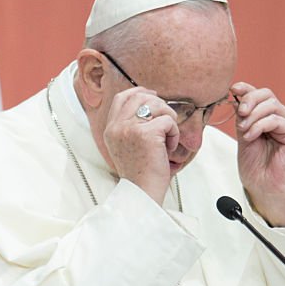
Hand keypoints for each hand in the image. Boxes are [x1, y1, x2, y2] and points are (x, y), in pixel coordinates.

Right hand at [102, 87, 179, 203]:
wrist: (142, 192)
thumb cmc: (140, 173)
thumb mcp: (127, 146)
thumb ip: (130, 125)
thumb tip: (149, 100)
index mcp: (110, 129)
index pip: (122, 97)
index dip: (140, 93)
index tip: (154, 98)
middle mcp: (117, 126)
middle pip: (142, 97)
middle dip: (160, 106)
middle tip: (167, 123)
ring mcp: (130, 128)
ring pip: (157, 105)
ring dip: (169, 120)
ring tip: (167, 139)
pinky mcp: (146, 134)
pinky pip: (168, 121)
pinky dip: (174, 134)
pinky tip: (169, 148)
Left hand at [232, 82, 284, 225]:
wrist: (266, 189)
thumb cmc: (256, 168)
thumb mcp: (243, 137)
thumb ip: (242, 119)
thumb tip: (237, 100)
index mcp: (266, 118)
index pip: (258, 94)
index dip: (246, 88)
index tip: (232, 89)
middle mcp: (279, 119)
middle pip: (267, 94)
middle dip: (250, 99)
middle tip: (240, 113)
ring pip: (272, 105)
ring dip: (253, 115)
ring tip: (244, 131)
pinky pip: (277, 120)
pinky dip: (260, 125)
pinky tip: (251, 136)